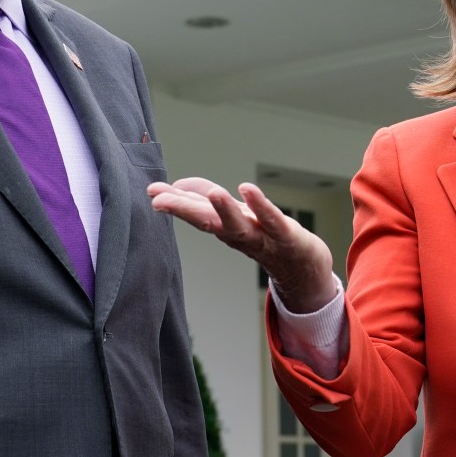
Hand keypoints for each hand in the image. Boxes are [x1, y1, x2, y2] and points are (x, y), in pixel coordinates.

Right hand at [148, 177, 336, 311]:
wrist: (304, 270)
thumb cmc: (266, 238)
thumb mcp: (234, 216)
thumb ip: (208, 200)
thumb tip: (178, 185)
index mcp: (224, 227)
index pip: (196, 211)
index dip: (174, 201)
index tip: (151, 192)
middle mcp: (238, 234)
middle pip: (208, 221)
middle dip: (183, 209)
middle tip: (158, 199)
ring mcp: (262, 236)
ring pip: (239, 225)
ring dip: (224, 211)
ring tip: (212, 193)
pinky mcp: (286, 236)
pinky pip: (272, 220)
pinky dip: (260, 205)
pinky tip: (247, 189)